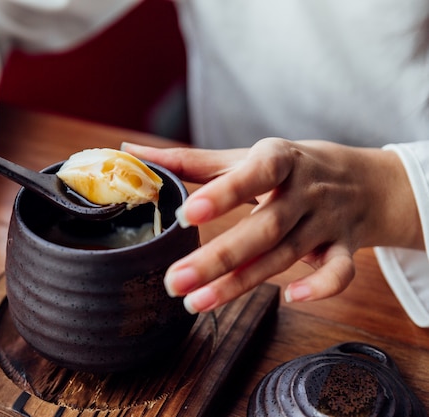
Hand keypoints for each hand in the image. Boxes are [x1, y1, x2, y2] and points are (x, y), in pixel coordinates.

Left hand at [123, 139, 420, 312]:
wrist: (360, 179)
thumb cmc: (288, 166)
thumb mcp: (245, 156)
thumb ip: (190, 160)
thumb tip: (130, 150)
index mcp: (278, 160)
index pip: (253, 174)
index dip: (222, 194)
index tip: (186, 214)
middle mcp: (303, 192)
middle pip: (262, 229)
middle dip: (218, 258)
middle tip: (174, 281)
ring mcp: (325, 222)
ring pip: (284, 256)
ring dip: (240, 283)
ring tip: (194, 302)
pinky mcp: (343, 248)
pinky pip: (339, 272)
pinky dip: (321, 288)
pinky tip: (289, 298)